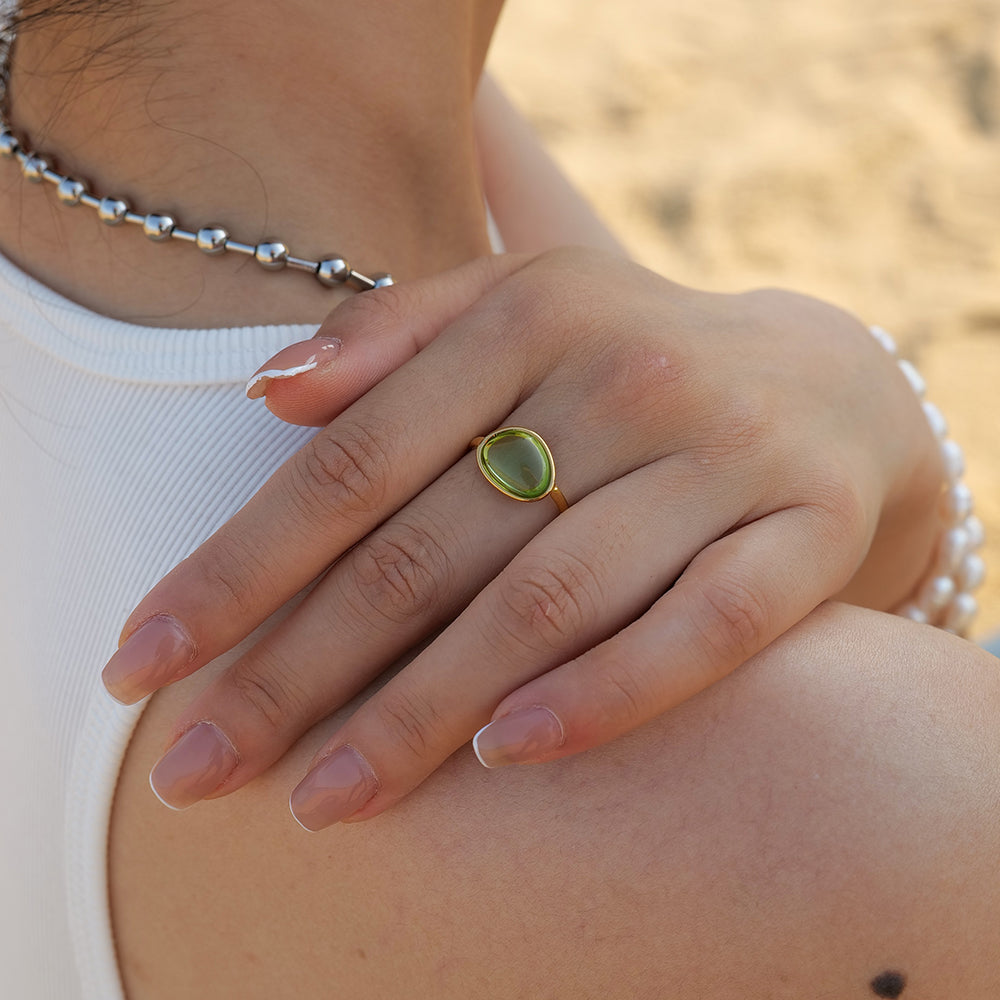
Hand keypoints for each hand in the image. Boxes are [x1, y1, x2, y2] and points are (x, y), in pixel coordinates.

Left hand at [100, 248, 941, 828]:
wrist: (828, 385)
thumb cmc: (633, 358)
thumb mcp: (517, 310)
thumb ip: (391, 332)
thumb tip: (263, 394)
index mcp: (530, 315)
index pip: (353, 461)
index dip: (238, 569)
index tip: (143, 663)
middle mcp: (624, 377)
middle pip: (430, 546)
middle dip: (300, 669)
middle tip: (196, 770)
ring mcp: (721, 457)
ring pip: (548, 599)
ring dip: (424, 709)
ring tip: (324, 802)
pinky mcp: (803, 532)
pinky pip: (700, 627)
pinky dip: (603, 694)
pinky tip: (507, 759)